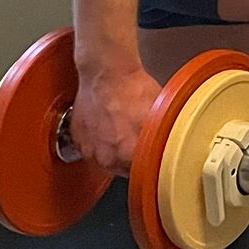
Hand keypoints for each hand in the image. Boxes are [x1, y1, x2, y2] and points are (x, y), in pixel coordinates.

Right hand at [69, 60, 161, 175]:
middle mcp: (107, 158)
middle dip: (130, 159)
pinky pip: (90, 148)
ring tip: (121, 132)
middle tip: (136, 141)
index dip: (148, 166)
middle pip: (122, 170)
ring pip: (105, 160)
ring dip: (113, 152)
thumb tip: (171, 148)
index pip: (142, 175)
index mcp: (130, 156)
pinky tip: (107, 127)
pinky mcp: (77, 140)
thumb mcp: (160, 115)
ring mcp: (89, 149)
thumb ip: (162, 139)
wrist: (107, 73)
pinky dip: (98, 142)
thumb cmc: (133, 89)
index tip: (151, 160)